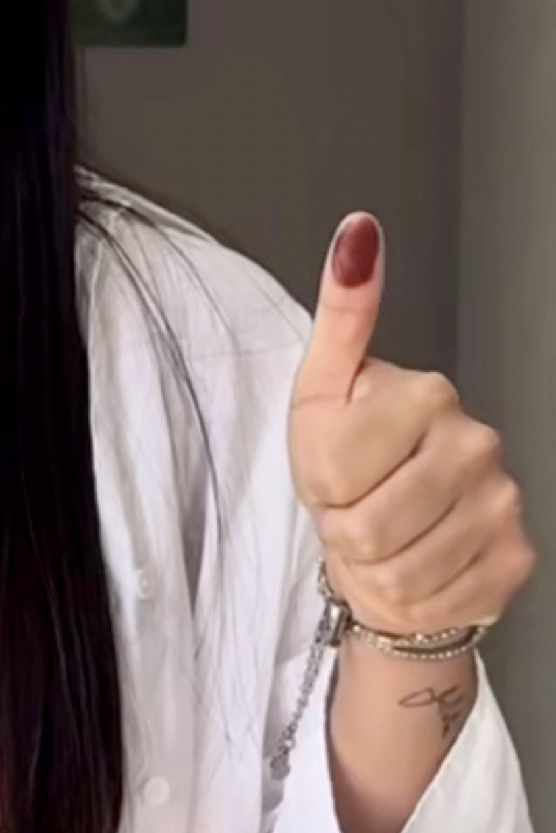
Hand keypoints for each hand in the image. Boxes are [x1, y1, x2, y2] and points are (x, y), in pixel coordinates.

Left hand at [288, 214, 535, 636]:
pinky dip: (406, 594)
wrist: (386, 536)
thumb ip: (341, 314)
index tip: (331, 470)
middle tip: (352, 508)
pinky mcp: (514, 557)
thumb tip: (357, 233)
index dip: (318, 485)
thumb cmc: (346, 459)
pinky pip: (435, 598)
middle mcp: (477, 441)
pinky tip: (413, 564)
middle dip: (343, 529)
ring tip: (376, 537)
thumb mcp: (322, 389)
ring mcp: (503, 501)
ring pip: (399, 571)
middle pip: (368, 526)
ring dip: (371, 567)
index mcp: (426, 391)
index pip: (336, 469)